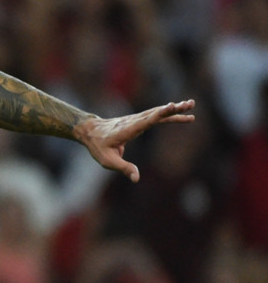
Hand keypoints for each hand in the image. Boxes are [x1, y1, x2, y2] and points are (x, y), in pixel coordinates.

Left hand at [75, 100, 194, 181]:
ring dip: (175, 109)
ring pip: (158, 113)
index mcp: (127, 130)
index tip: (171, 106)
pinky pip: (157, 117)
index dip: (159, 114)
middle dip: (172, 109)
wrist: (90, 131)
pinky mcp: (140, 121)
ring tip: (191, 104)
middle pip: (155, 114)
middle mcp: (134, 121)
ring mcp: (137, 120)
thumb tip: (137, 178)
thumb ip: (123, 168)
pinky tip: (184, 115)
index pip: (146, 121)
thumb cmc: (98, 147)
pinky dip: (170, 114)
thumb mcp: (107, 161)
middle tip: (189, 104)